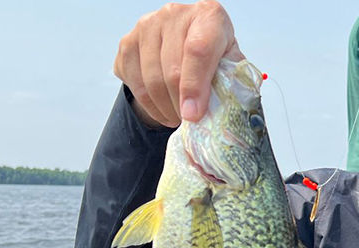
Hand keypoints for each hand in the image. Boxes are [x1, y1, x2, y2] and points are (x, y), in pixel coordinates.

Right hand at [114, 1, 244, 127]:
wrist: (189, 40)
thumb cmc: (214, 53)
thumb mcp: (231, 63)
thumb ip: (229, 82)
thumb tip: (215, 113)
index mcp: (207, 16)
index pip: (198, 51)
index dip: (195, 87)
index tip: (193, 115)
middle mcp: (174, 14)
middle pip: (171, 70)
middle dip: (180, 105)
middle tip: (189, 121)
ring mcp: (146, 26)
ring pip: (150, 80)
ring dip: (164, 108)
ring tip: (177, 117)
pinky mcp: (127, 42)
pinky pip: (133, 83)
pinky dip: (148, 105)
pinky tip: (162, 109)